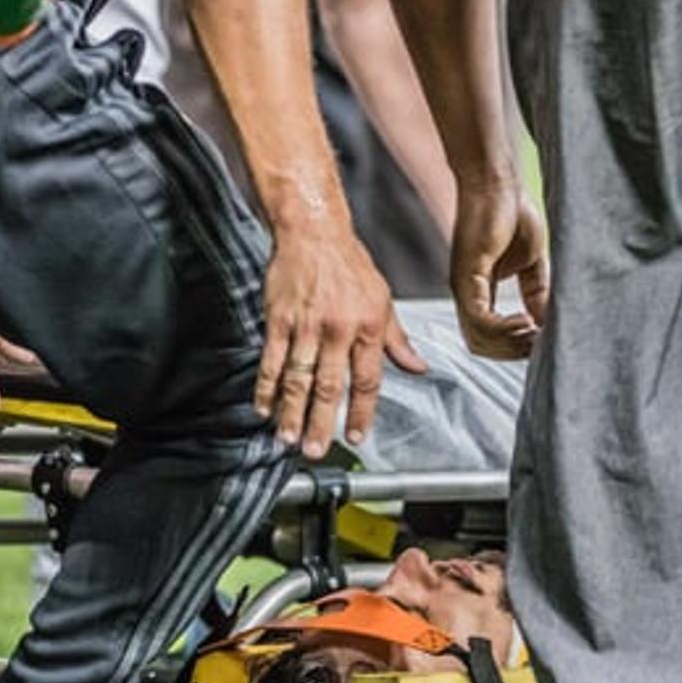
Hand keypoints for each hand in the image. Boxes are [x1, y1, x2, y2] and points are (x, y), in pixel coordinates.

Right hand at [256, 221, 427, 458]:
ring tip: (287, 438)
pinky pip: (272, 360)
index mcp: (369, 327)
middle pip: (330, 386)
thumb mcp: (384, 300)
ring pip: (298, 378)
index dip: (360, 412)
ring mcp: (306, 325)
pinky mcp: (279, 318)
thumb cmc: (349, 264)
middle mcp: (339, 329)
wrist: (314, 232)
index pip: (367, 381)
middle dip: (321, 423)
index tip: (354, 437)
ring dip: (291, 412)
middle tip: (315, 450)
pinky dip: (266, 387)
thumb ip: (397, 340)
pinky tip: (263, 407)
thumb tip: (418, 366)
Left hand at [449, 181, 548, 359]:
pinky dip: (503, 329)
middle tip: (543, 342)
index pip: (490, 338)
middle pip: (482, 346)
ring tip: (537, 334)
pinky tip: (527, 323)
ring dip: (510, 344)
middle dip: (514, 352)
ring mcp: (464, 287)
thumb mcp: (531, 264)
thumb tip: (546, 323)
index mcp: (479, 294)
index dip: (516, 347)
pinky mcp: (467, 276)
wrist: (497, 180)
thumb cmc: (512, 212)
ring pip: (479, 339)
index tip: (544, 341)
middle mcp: (467, 295)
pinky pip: (480, 319)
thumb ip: (536, 294)